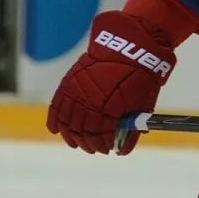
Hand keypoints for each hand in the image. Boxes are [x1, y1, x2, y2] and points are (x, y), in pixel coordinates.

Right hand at [47, 11, 175, 154]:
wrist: (129, 46)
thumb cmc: (141, 76)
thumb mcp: (143, 103)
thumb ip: (132, 128)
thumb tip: (122, 151)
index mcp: (109, 108)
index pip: (100, 136)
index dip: (103, 145)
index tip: (107, 149)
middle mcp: (90, 102)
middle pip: (83, 131)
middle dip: (88, 143)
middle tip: (94, 148)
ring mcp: (77, 92)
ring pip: (68, 122)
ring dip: (71, 135)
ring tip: (76, 143)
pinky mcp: (70, 83)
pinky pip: (57, 105)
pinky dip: (55, 119)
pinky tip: (55, 130)